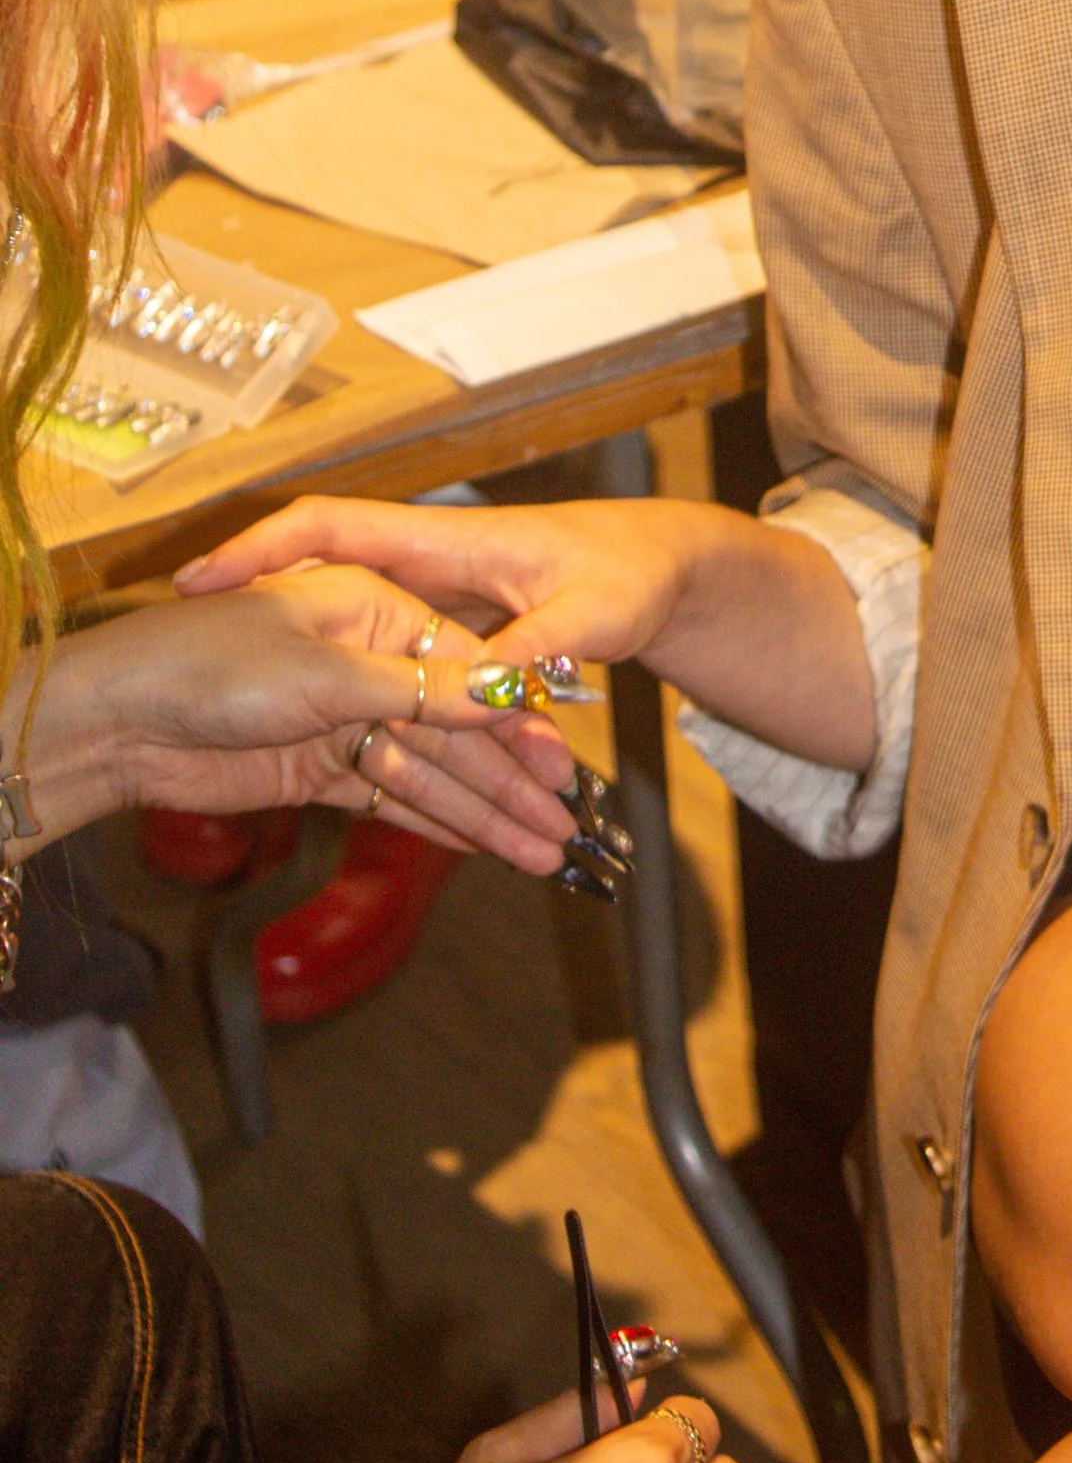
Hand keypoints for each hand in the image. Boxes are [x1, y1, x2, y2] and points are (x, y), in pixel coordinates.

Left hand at [84, 566, 577, 866]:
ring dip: (483, 812)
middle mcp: (368, 660)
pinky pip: (392, 796)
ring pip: (430, 769)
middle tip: (563, 828)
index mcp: (375, 609)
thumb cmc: (212, 665)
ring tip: (540, 853)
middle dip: (510, 781)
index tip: (562, 767)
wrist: (118, 718)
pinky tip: (483, 847)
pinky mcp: (318, 768)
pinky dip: (436, 822)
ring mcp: (344, 718)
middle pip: (454, 728)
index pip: (466, 671)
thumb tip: (504, 695)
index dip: (515, 724)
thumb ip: (416, 690)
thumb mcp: (324, 672)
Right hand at [178, 496, 707, 705]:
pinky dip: (355, 713)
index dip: (264, 545)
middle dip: (253, 611)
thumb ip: (538, 650)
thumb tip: (494, 692)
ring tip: (217, 716)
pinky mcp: (444, 652)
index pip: (333, 526)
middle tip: (181, 650)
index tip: (201, 576)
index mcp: (445, 544)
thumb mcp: (591, 614)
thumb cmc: (631, 572)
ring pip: (348, 645)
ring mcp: (427, 615)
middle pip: (318, 585)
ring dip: (297, 673)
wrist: (665, 574)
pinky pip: (387, 684)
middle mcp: (423, 575)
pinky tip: (312, 753)